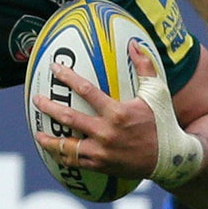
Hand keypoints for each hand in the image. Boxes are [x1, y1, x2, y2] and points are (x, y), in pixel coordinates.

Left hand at [30, 49, 161, 179]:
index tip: (54, 67)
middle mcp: (106, 132)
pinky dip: (62, 156)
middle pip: (69, 118)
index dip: (67, 77)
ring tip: (37, 133)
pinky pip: (75, 162)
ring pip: (67, 146)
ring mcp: (102, 151)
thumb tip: (134, 43)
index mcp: (117, 112)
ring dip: (49, 140)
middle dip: (49, 107)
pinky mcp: (101, 166)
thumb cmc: (163, 122)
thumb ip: (145, 66)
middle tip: (36, 99)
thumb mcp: (157, 92)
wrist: (171, 159)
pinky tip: (53, 151)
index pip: (86, 90)